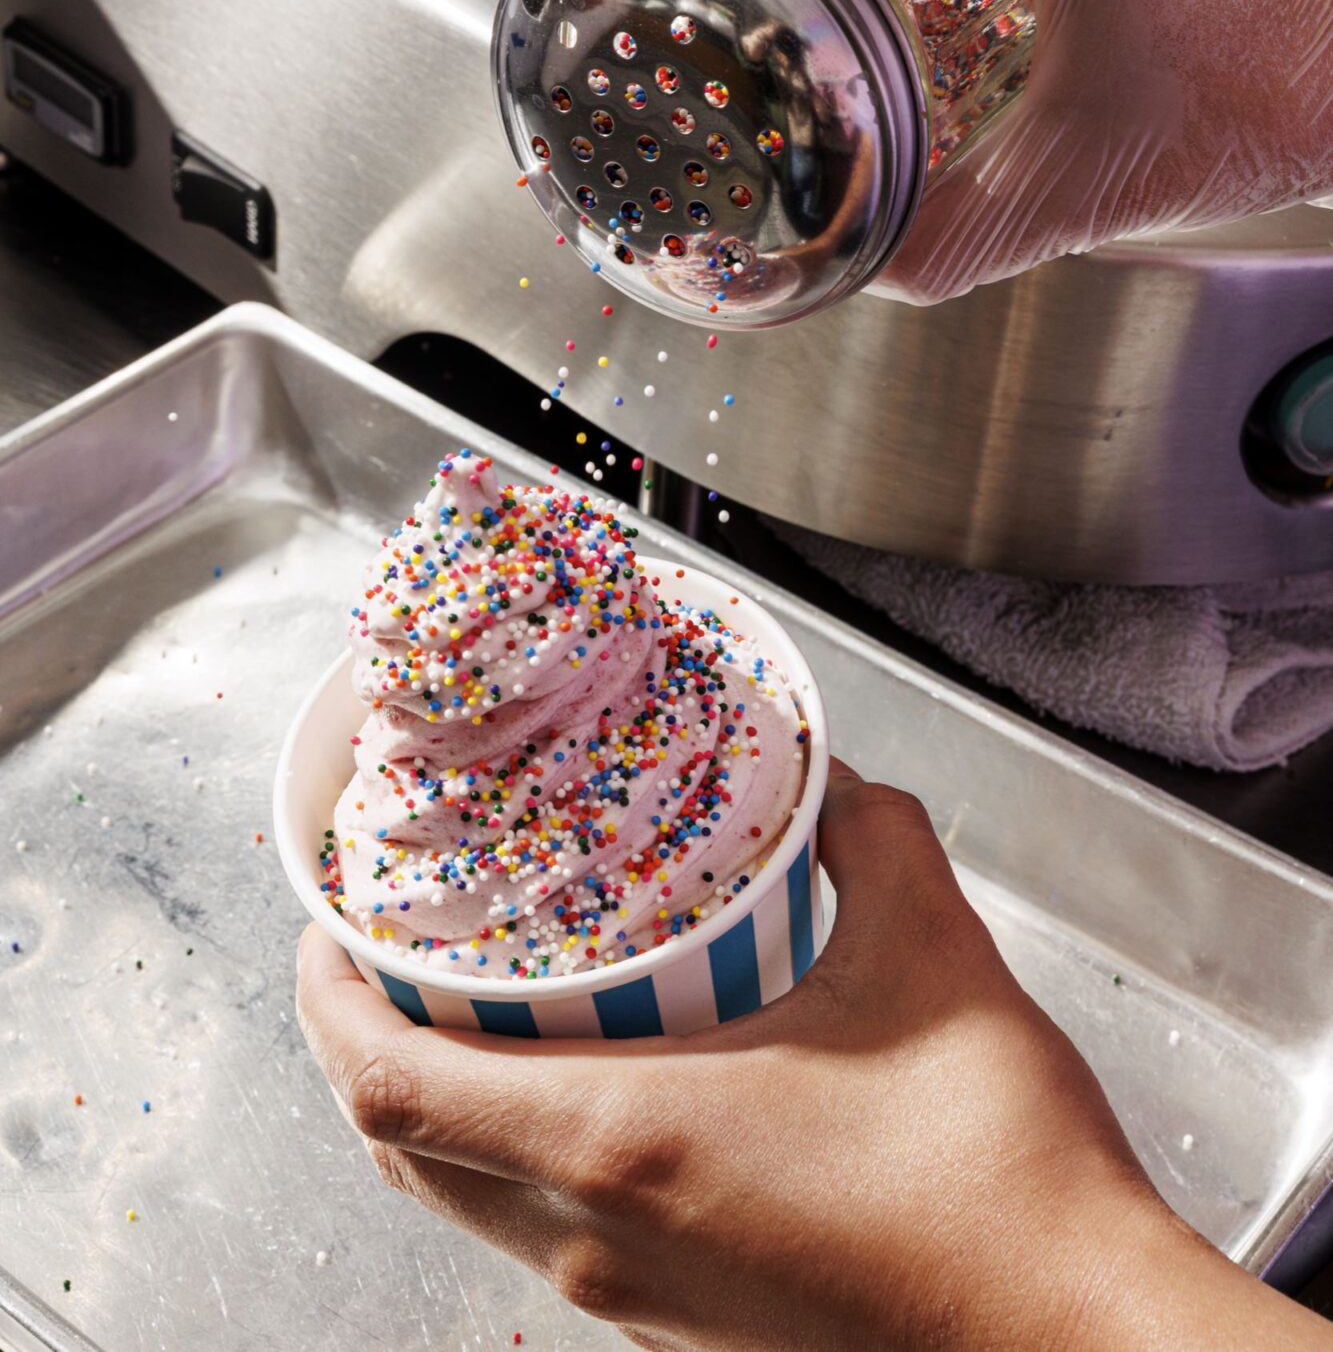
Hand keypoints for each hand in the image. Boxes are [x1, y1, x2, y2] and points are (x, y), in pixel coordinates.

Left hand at [296, 762, 1328, 1350]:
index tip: (323, 922)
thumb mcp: (932, 952)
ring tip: (473, 1000)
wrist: (1072, 1343)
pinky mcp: (680, 1331)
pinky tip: (588, 1088)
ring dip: (438, 1100)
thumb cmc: (996, 1176)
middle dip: (364, 1042)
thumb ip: (870, 833)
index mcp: (623, 1139)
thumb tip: (827, 779)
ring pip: (467, 1200)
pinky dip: (514, 1154)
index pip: (389, 1083)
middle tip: (385, 944)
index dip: (324, 1000)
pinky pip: (547, 1235)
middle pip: (402, 1147)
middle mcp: (599, 1236)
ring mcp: (633, 1299)